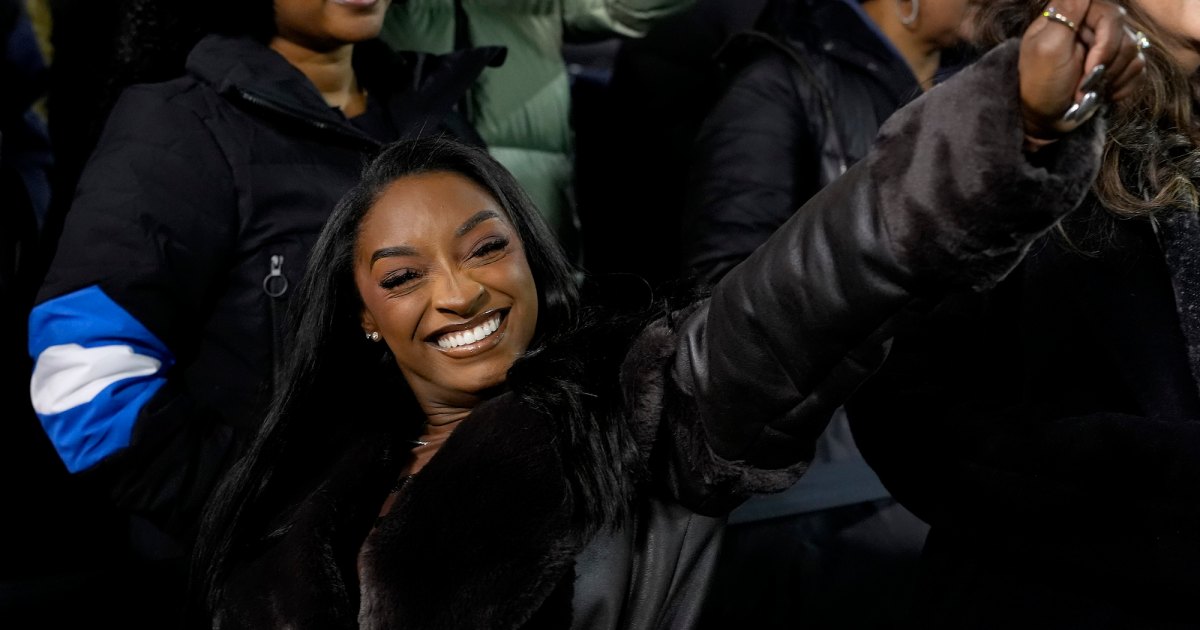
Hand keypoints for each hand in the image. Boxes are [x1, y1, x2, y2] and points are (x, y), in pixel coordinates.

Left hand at [1018, 0, 1145, 141]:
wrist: (1044, 119)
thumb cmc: (1040, 84)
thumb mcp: (1047, 47)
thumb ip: (1067, 11)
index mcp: (1072, 16)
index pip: (1108, 11)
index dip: (1106, 38)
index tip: (1090, 63)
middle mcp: (1091, 26)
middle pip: (1123, 34)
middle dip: (1104, 64)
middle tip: (1084, 82)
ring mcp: (1106, 46)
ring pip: (1134, 52)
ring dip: (1110, 77)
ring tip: (1087, 90)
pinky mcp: (1117, 65)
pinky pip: (1138, 69)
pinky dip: (1120, 86)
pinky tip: (1101, 94)